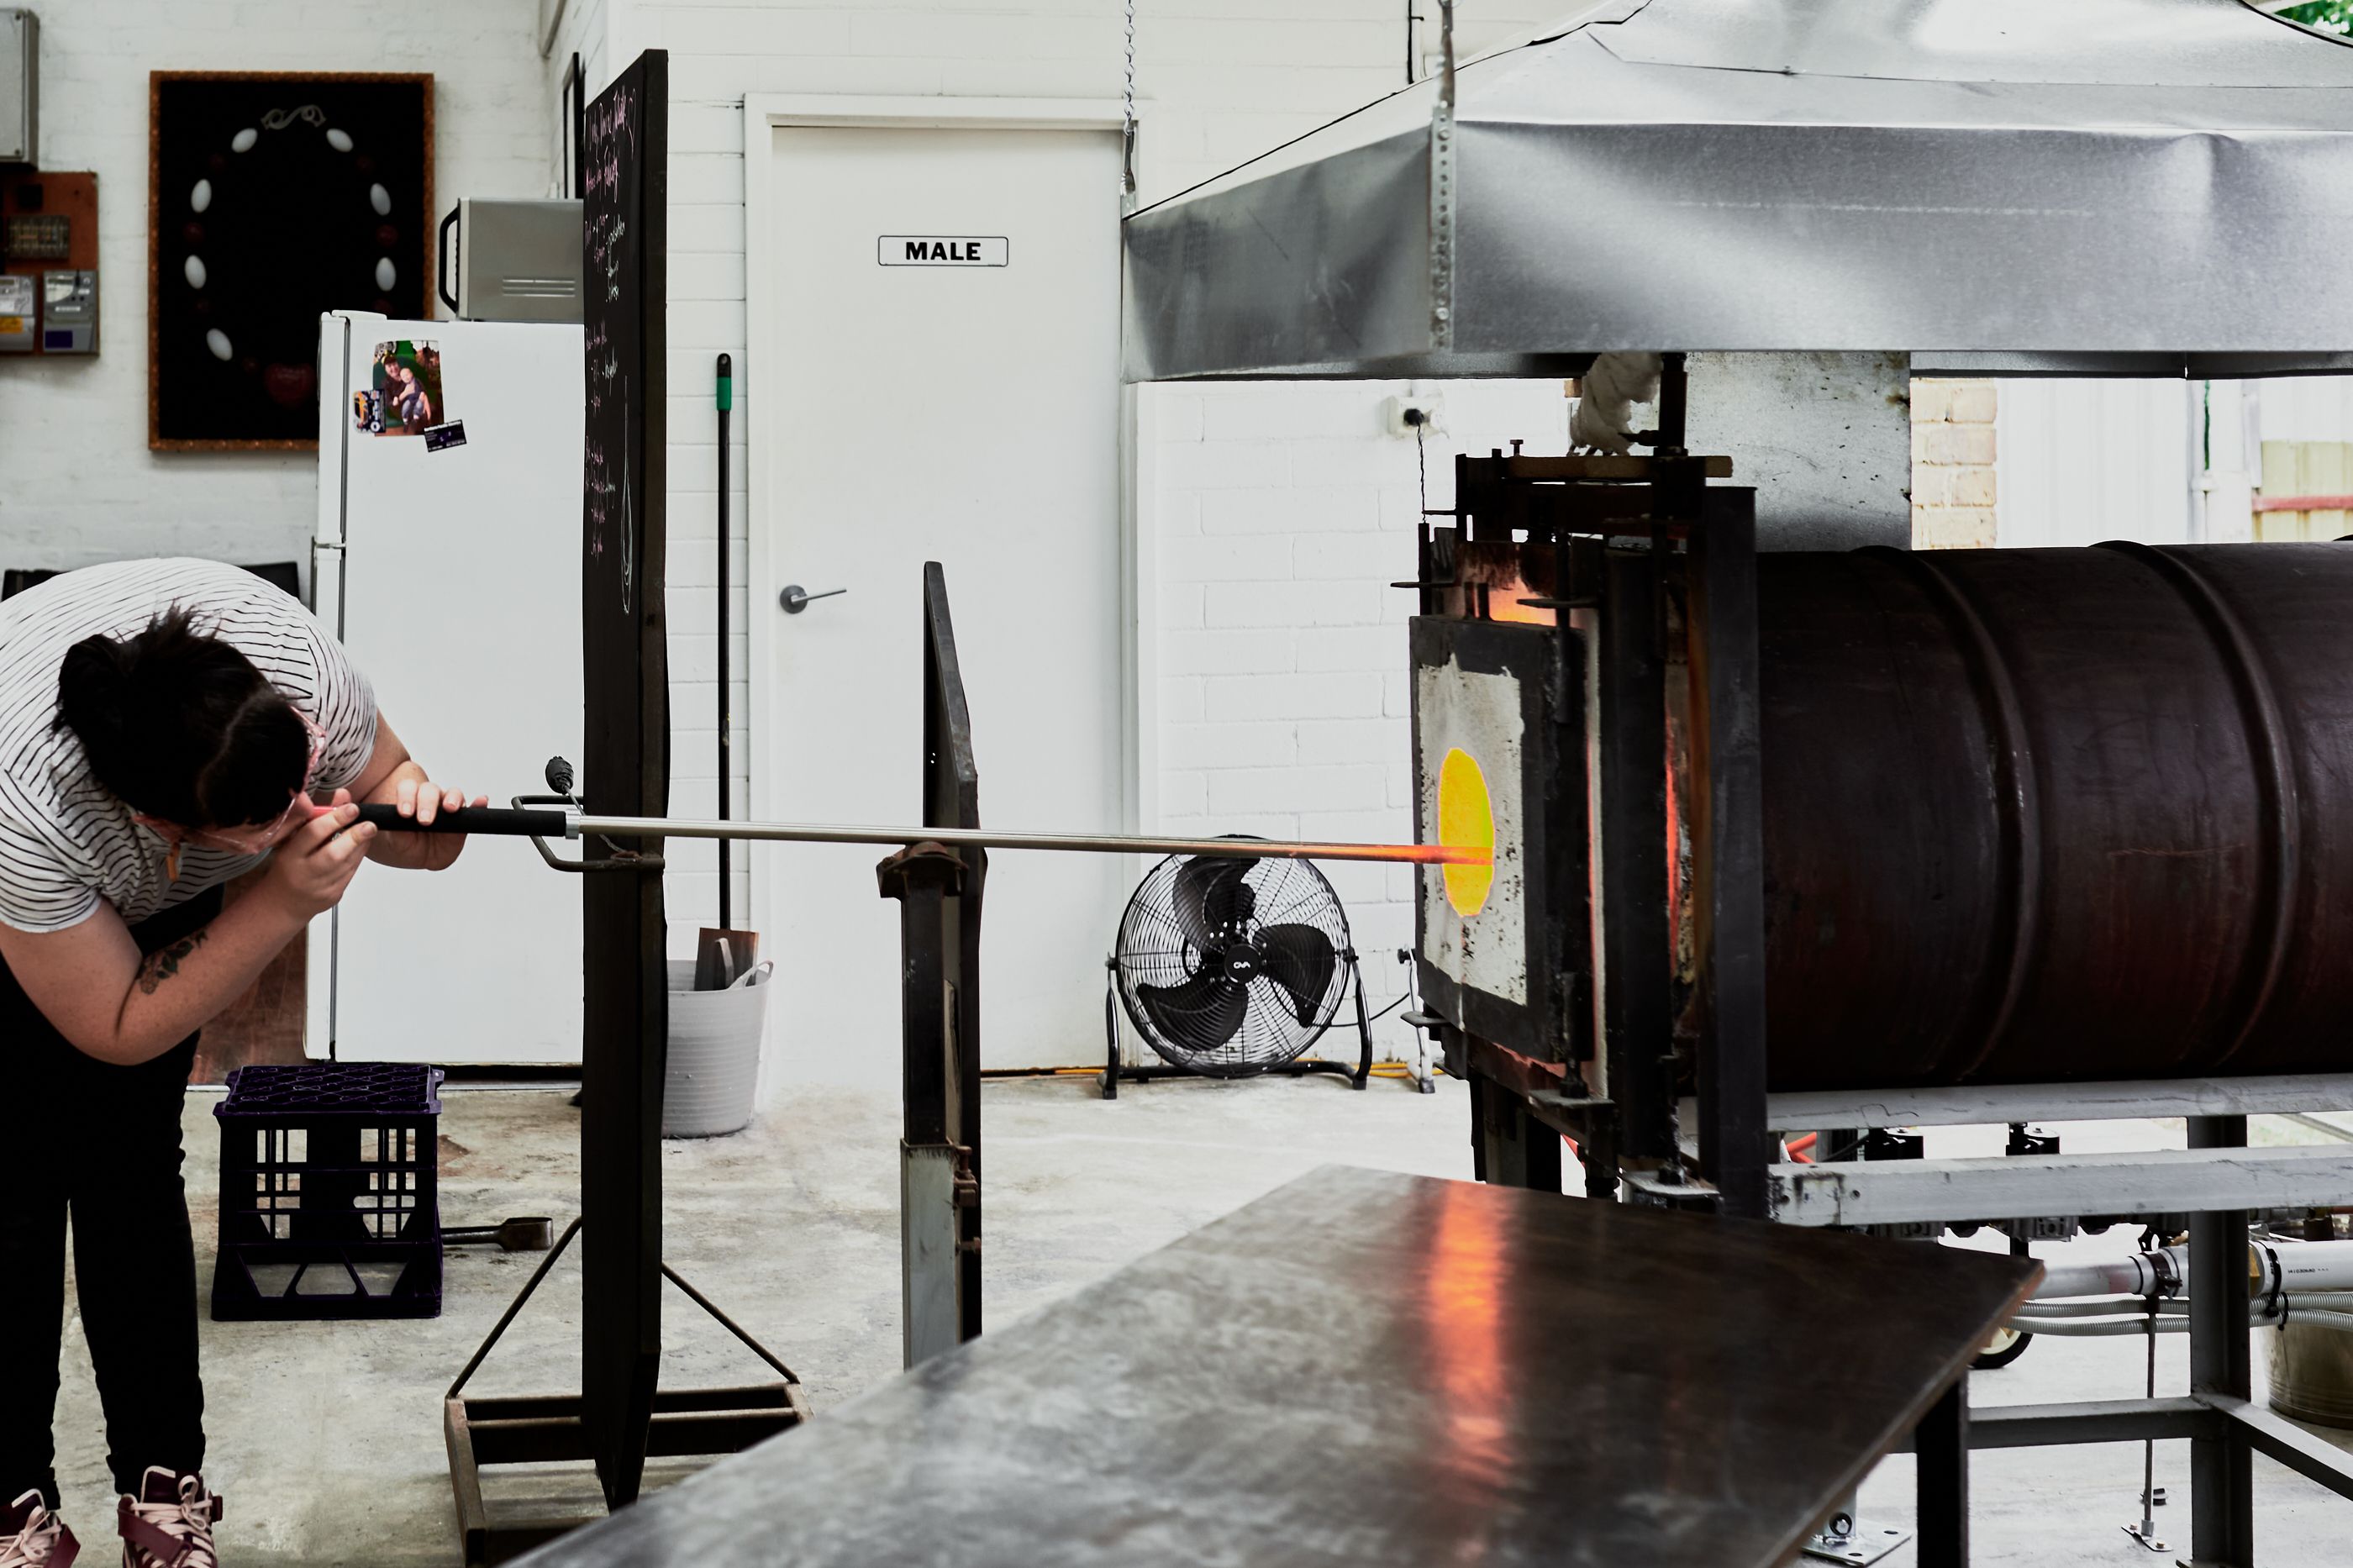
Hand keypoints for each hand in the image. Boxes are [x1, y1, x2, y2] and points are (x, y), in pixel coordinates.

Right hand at [258, 790, 373, 921]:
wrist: (283, 902)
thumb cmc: (289, 866)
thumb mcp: (295, 839)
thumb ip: (320, 816)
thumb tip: (344, 794)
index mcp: (290, 854)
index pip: (313, 834)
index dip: (335, 819)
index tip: (352, 808)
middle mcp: (304, 872)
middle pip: (333, 854)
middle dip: (355, 837)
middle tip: (370, 824)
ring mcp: (319, 887)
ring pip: (346, 865)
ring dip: (361, 846)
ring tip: (368, 831)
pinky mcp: (332, 896)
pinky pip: (350, 874)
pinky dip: (358, 858)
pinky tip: (361, 847)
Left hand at [391, 773, 488, 869]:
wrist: (415, 855)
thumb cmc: (403, 842)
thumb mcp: (394, 840)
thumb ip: (394, 830)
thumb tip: (396, 821)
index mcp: (410, 799)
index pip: (408, 788)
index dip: (406, 797)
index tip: (405, 814)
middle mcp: (430, 799)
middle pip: (431, 790)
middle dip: (428, 803)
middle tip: (425, 821)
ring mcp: (448, 808)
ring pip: (453, 794)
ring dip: (453, 799)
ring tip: (451, 809)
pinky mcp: (463, 820)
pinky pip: (473, 809)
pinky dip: (479, 804)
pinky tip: (482, 801)